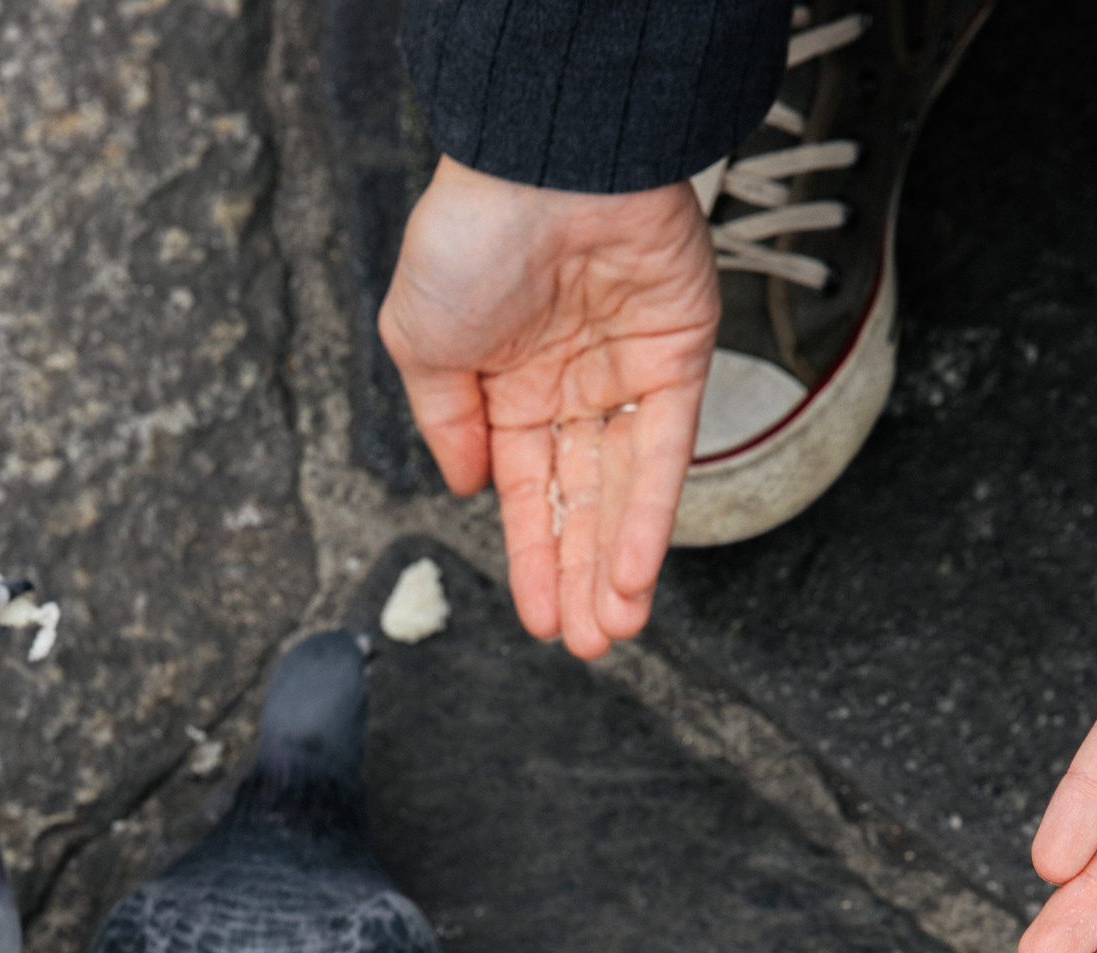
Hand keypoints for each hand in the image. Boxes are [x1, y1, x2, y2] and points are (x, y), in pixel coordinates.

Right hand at [379, 156, 716, 658]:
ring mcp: (627, 373)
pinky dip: (650, 516)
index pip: (526, 491)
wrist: (542, 160)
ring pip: (625, 491)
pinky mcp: (678, 355)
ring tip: (612, 631)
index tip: (537, 620)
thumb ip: (445, 421)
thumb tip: (471, 487)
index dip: (531, 557)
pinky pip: (665, 453)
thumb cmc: (470, 237)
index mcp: (505, 385)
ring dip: (618, 564)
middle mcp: (570, 386)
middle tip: (586, 648)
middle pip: (581, 503)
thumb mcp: (418, 340)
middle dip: (581, 578)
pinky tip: (634, 574)